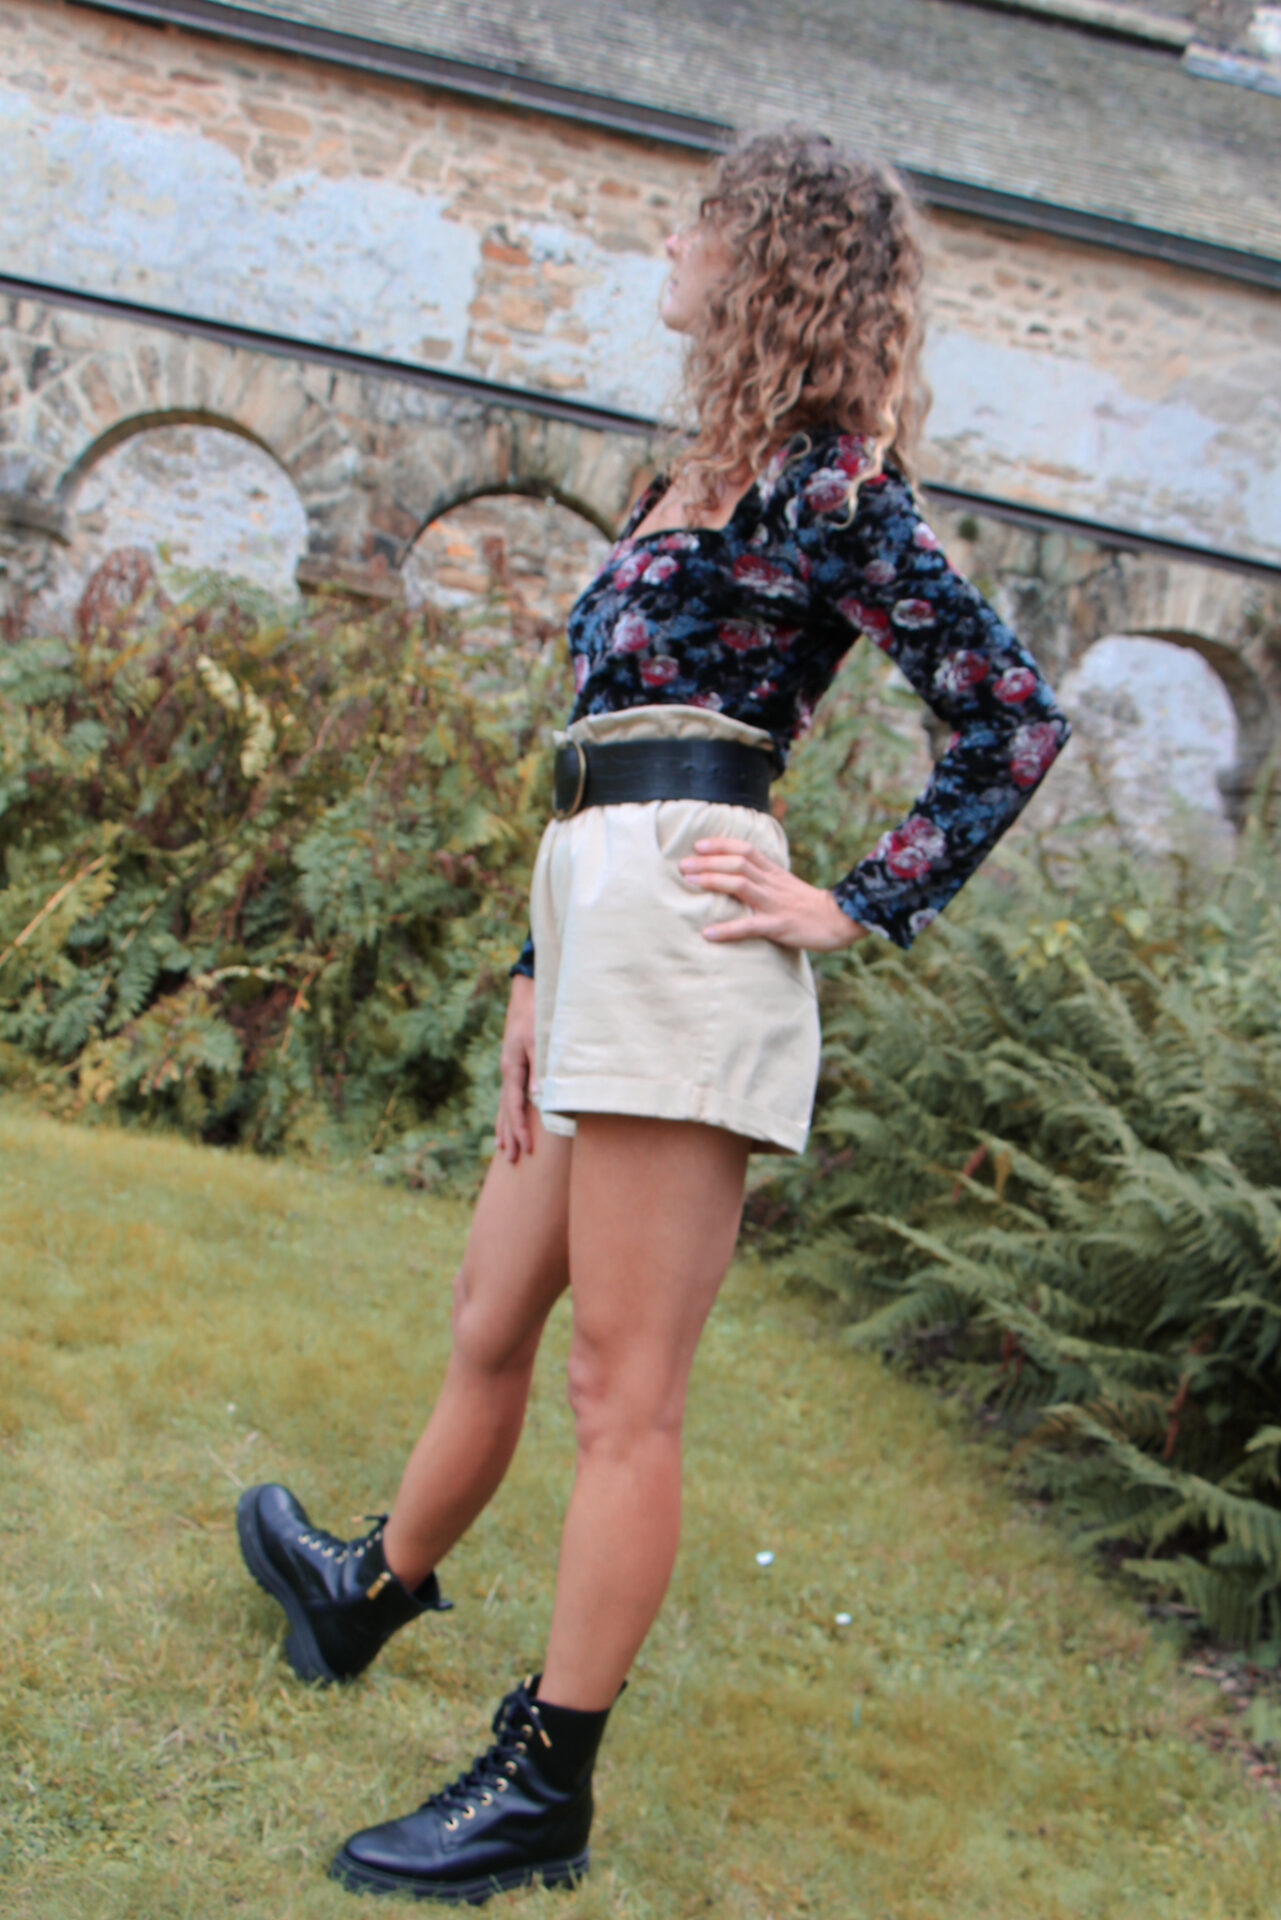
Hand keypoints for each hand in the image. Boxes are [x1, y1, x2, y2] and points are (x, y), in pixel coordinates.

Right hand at [495, 974, 536, 1163]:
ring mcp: (510, 1071)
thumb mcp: (538, 1039)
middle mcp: (508, 1072)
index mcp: (512, 1068)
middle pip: (506, 1111)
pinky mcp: (515, 1067)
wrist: (526, 995)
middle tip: (512, 1160)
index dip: (520, 1128)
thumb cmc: (535, 1015)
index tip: (527, 1148)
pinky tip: (506, 1124)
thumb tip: (538, 1097)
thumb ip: (539, 1068)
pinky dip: (507, 1114)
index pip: (514, 1106)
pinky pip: (509, 1097)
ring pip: (504, 1106)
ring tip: (502, 1150)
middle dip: (510, 1136)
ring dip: (505, 1128)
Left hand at [679, 837, 868, 951]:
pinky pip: (750, 926)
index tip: (698, 845)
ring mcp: (775, 904)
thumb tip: (740, 878)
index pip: (745, 850)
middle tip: (683, 865)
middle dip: (708, 862)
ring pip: (740, 885)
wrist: (841, 920)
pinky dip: (727, 930)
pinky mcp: (779, 926)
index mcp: (774, 873)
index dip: (721, 845)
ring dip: (713, 882)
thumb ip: (766, 880)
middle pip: (737, 864)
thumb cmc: (811, 906)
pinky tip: (709, 933)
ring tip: (690, 884)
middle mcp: (772, 884)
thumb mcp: (787, 886)